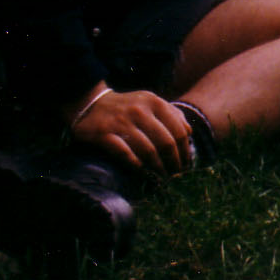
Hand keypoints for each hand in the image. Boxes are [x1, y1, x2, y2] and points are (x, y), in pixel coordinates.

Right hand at [68, 85, 193, 174]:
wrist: (90, 104)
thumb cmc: (127, 106)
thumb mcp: (150, 102)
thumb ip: (171, 114)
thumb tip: (189, 132)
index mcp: (155, 102)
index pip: (179, 130)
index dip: (185, 150)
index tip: (186, 163)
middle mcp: (140, 111)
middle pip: (166, 142)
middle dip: (174, 161)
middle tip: (176, 174)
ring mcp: (121, 122)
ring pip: (148, 150)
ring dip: (157, 167)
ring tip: (162, 177)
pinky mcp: (104, 134)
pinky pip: (124, 154)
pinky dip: (136, 165)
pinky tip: (142, 172)